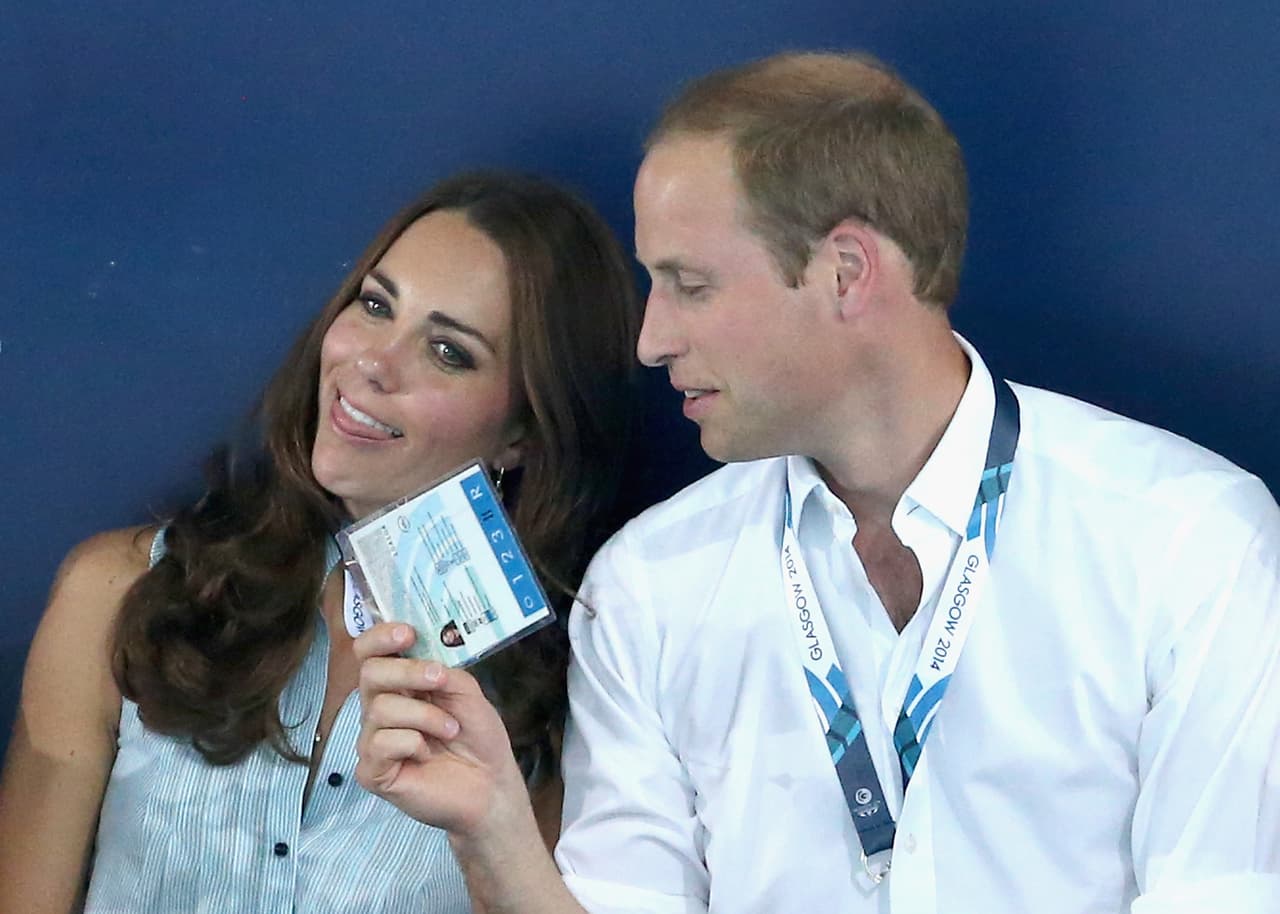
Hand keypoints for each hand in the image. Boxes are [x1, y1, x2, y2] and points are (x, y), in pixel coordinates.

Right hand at [353, 623, 527, 838]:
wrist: (490, 784)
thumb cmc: (477, 738)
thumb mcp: (466, 692)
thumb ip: (441, 669)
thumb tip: (420, 654)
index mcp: (399, 685)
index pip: (369, 652)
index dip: (380, 637)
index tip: (407, 634)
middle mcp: (379, 709)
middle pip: (370, 673)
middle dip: (409, 671)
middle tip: (440, 681)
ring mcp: (373, 740)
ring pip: (380, 708)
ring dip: (424, 715)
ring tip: (449, 730)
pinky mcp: (372, 771)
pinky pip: (381, 743)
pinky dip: (412, 743)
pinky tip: (426, 755)